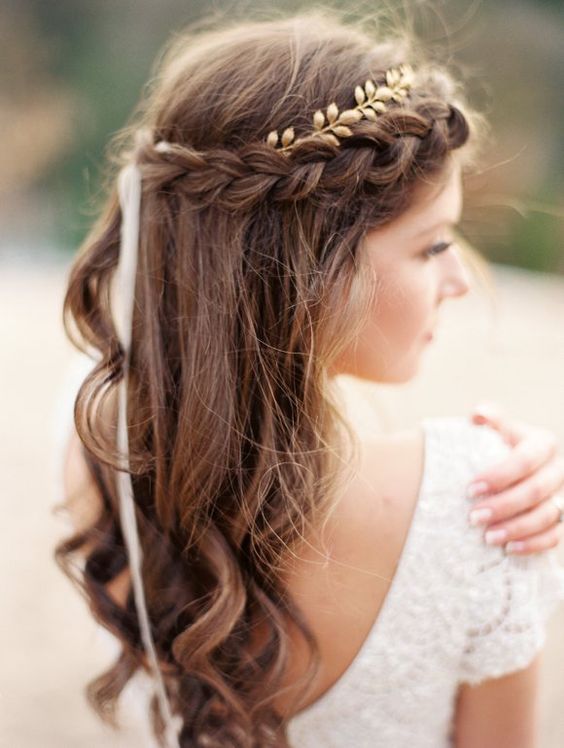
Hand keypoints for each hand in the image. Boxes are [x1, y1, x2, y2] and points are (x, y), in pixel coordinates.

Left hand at [466, 402, 563, 554]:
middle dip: (504, 505)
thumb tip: (479, 415)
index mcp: (542, 443)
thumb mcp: (495, 430)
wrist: (511, 470)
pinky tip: (509, 549)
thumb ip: (489, 420)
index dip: (498, 476)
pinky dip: (533, 544)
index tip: (470, 489)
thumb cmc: (497, 447)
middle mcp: (559, 469)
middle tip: (473, 517)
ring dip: (516, 528)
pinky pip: (555, 535)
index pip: (524, 460)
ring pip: (548, 515)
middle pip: (536, 490)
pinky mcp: (562, 519)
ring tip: (488, 537)